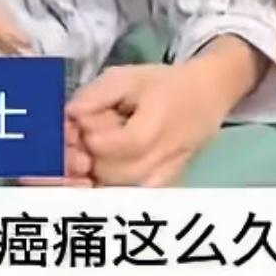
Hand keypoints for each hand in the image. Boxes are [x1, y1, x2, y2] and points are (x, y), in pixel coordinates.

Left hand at [67, 59, 233, 186]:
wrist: (208, 96)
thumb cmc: (164, 85)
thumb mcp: (126, 77)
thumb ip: (94, 96)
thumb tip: (67, 117)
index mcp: (148, 131)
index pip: (99, 146)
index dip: (82, 133)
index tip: (79, 119)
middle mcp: (156, 163)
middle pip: (103, 172)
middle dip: (85, 154)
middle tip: (89, 133)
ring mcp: (161, 180)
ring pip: (113, 190)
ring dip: (96, 171)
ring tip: (99, 147)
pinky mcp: (162, 188)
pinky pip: (129, 198)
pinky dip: (110, 189)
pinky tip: (104, 171)